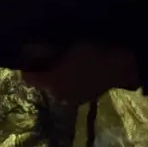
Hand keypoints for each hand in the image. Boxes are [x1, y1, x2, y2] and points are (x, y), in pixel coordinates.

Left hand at [20, 43, 138, 104]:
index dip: (26, 67)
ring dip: (55, 77)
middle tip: (48, 57)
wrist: (120, 66)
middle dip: (43, 71)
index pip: (28, 78)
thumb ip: (47, 51)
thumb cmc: (91, 53)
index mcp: (51, 82)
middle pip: (42, 83)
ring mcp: (71, 99)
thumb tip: (34, 50)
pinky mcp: (84, 100)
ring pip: (55, 87)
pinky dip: (67, 82)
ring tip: (63, 63)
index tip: (29, 57)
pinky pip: (68, 90)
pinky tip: (76, 72)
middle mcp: (57, 95)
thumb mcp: (66, 47)